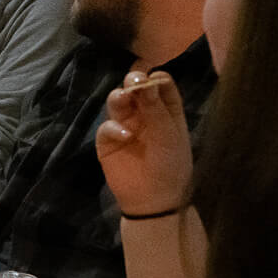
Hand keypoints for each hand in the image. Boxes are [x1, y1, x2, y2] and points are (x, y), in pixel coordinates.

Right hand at [96, 70, 194, 215]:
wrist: (155, 199)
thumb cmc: (171, 165)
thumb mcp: (169, 135)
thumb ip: (156, 108)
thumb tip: (146, 81)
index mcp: (166, 110)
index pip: (160, 83)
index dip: (156, 78)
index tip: (153, 80)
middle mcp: (144, 114)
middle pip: (135, 88)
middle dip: (133, 81)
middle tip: (133, 81)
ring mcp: (125, 126)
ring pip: (117, 102)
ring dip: (119, 97)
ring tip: (123, 98)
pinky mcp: (107, 141)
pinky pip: (106, 127)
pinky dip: (113, 128)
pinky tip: (125, 136)